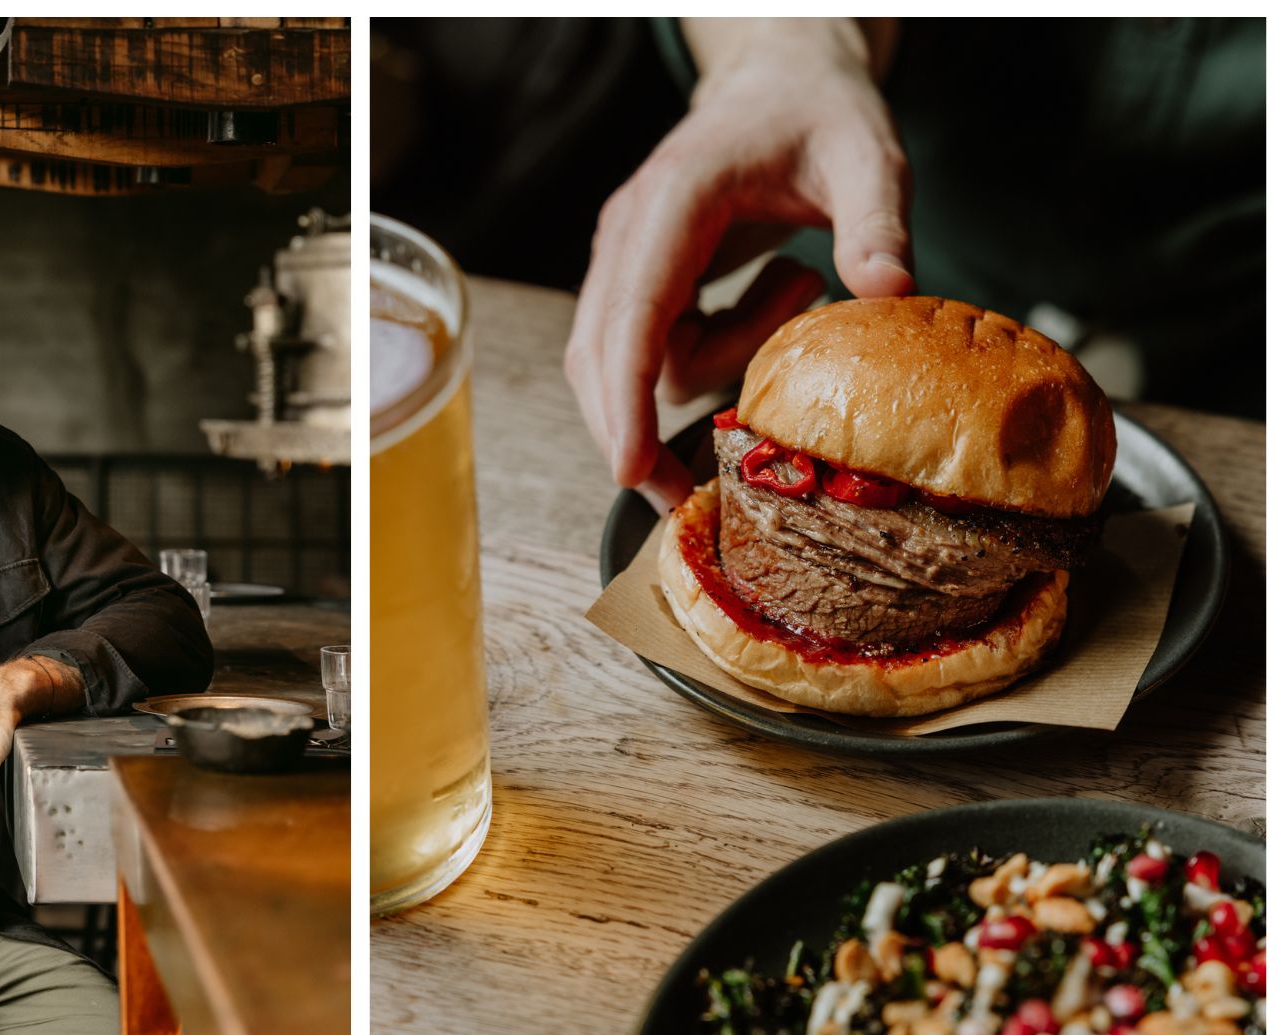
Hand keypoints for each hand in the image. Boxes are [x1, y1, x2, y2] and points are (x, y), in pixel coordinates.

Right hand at [564, 18, 914, 514]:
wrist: (780, 81)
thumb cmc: (818, 113)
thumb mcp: (867, 154)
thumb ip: (878, 221)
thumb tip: (889, 293)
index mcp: (673, 200)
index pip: (631, 314)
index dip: (625, 396)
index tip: (632, 467)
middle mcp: (629, 235)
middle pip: (600, 356)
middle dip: (631, 430)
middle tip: (685, 496)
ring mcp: (626, 260)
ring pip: (626, 362)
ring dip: (711, 368)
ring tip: (797, 296)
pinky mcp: (640, 282)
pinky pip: (650, 352)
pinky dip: (704, 361)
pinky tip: (771, 309)